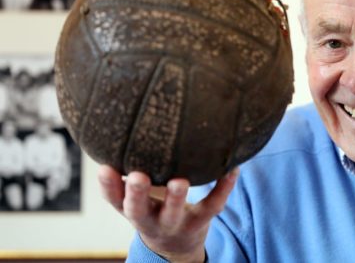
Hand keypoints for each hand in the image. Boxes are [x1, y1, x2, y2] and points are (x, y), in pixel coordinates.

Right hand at [98, 165, 238, 262]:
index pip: (114, 200)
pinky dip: (224, 187)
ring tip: (179, 181)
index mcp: (132, 209)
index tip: (105, 168)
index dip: (108, 186)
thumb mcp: (137, 196)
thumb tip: (122, 128)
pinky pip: (213, 205)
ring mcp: (176, 222)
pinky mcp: (201, 221)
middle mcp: (150, 219)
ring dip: (176, 198)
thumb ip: (129, 172)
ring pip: (174, 212)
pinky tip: (232, 169)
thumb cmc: (153, 207)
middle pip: (138, 211)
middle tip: (138, 177)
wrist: (176, 244)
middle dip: (137, 195)